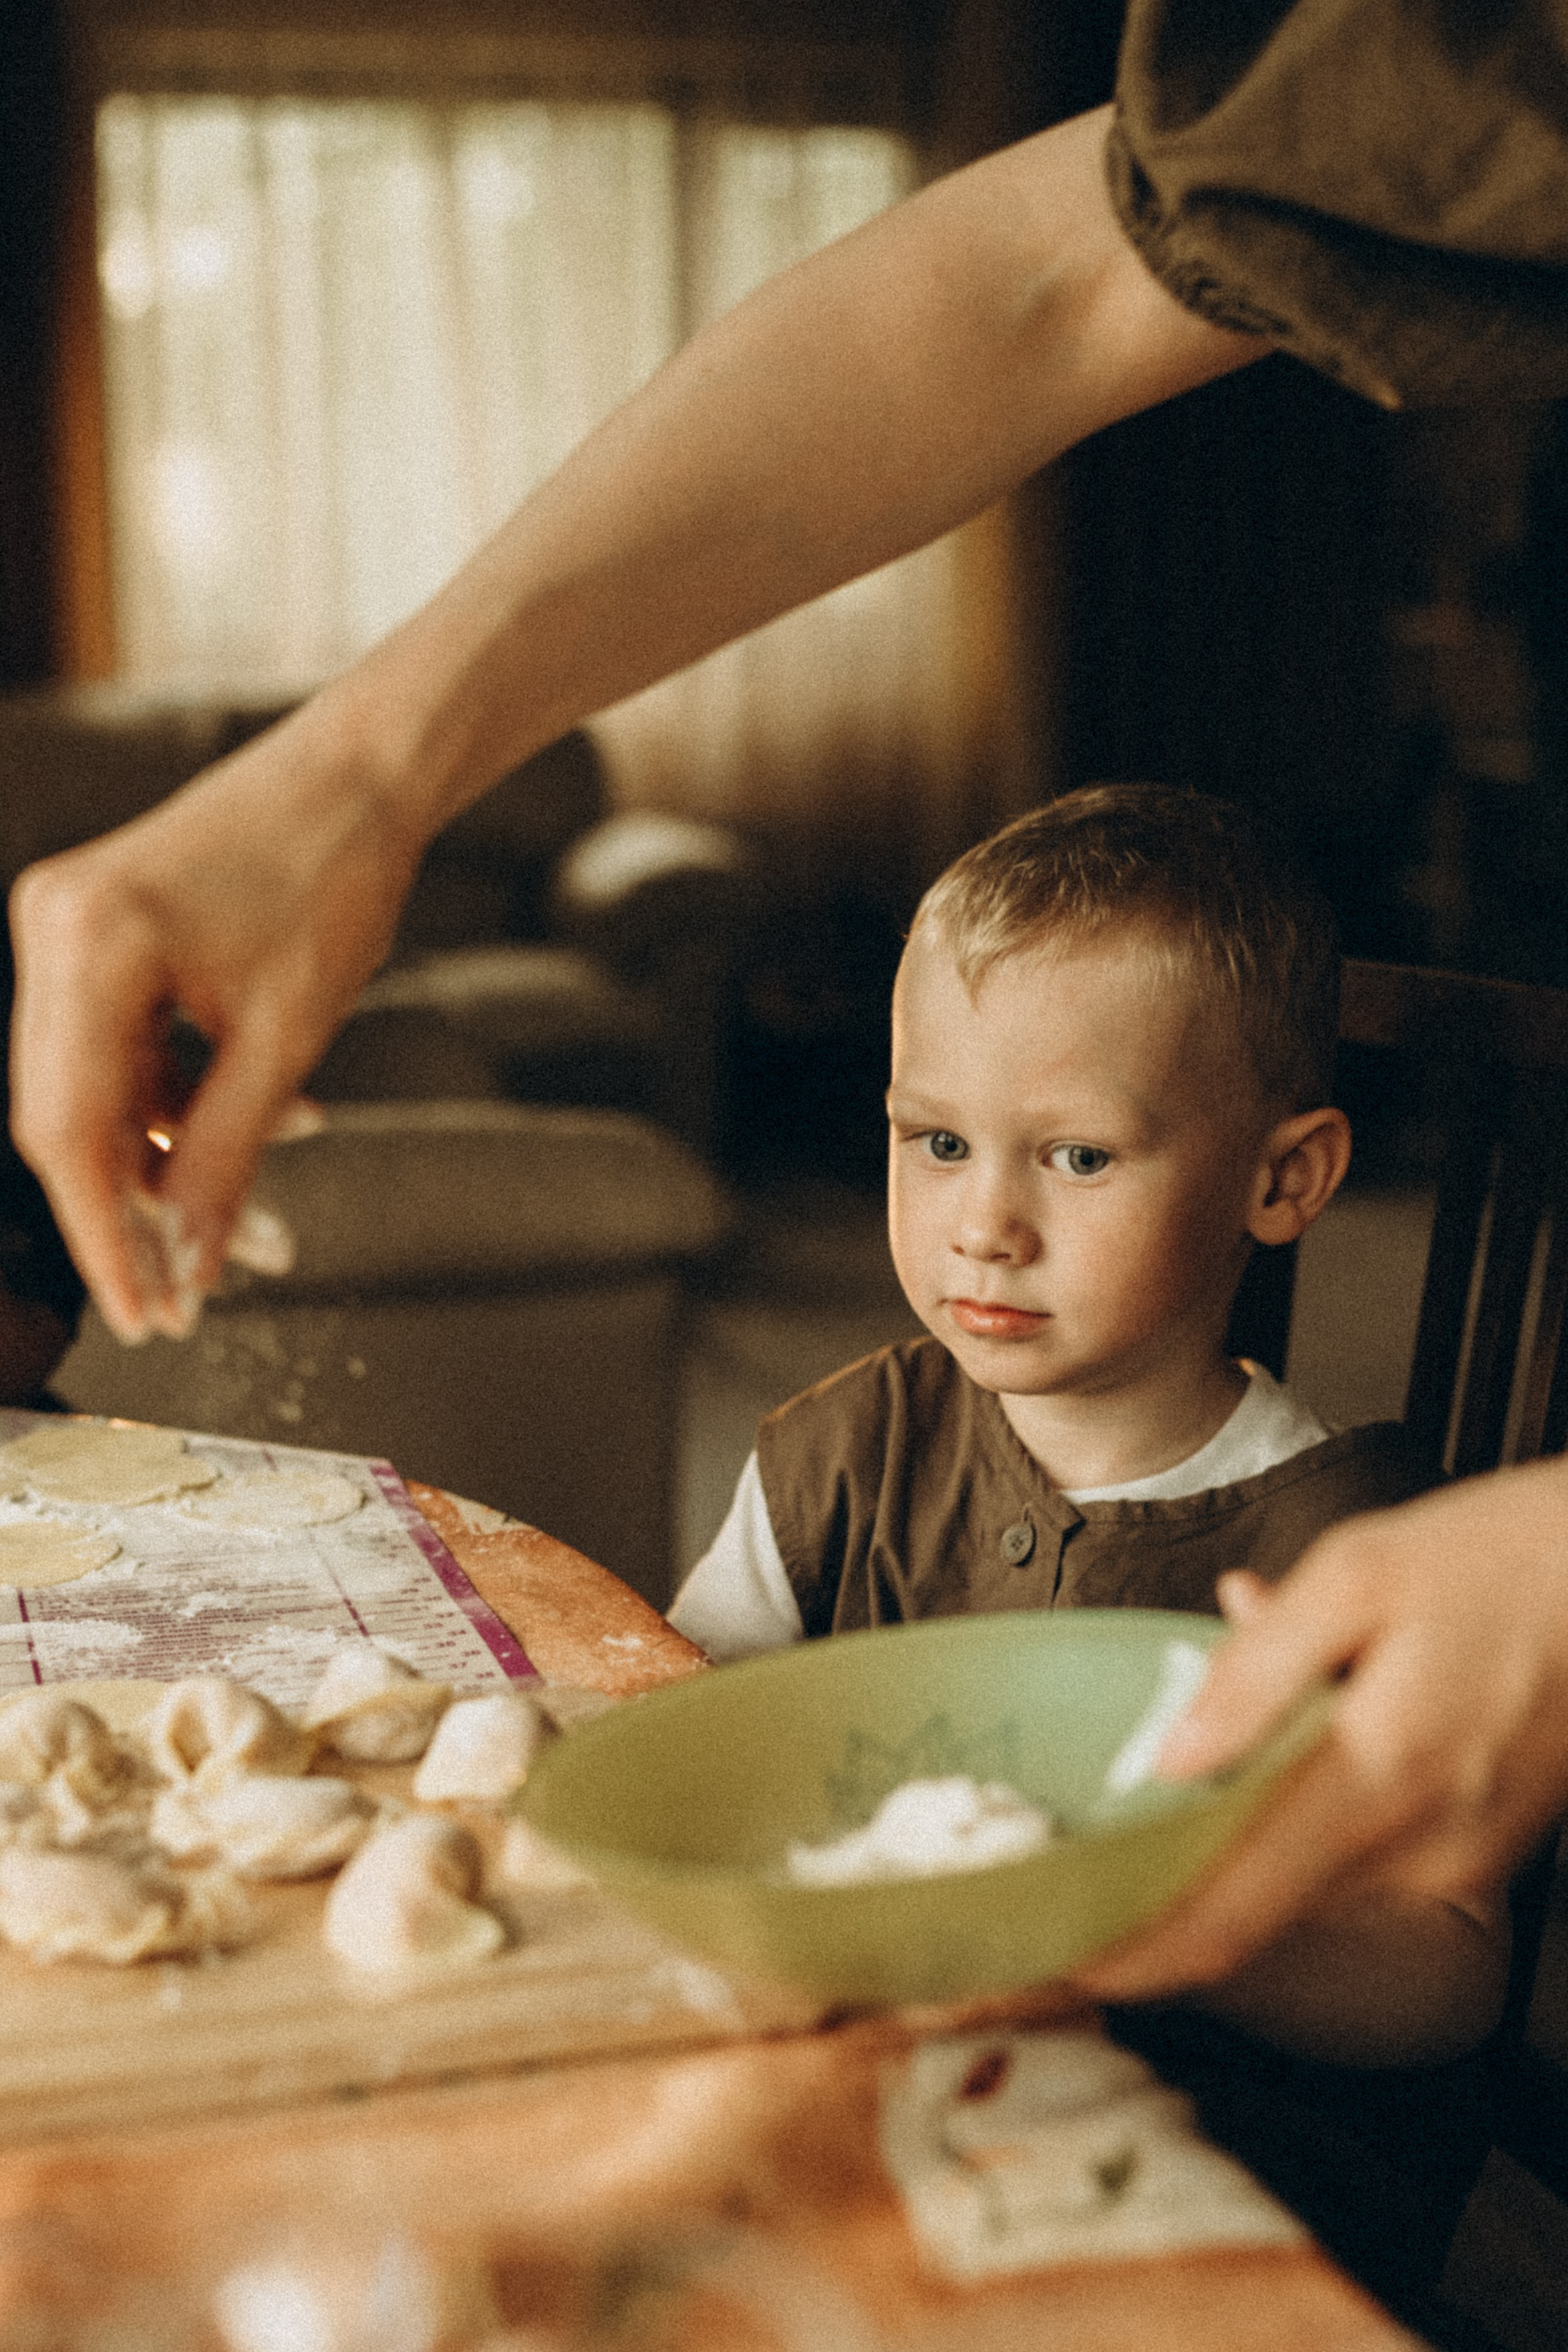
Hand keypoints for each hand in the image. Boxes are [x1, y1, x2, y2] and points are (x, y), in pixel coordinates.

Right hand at [8, 706, 423, 1342]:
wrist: (364, 773)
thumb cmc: (335, 878)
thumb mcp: (287, 1038)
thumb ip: (228, 1158)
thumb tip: (190, 1266)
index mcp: (87, 944)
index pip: (68, 1133)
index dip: (107, 1239)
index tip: (151, 1318)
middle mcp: (53, 929)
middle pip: (68, 1118)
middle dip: (141, 1208)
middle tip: (204, 1290)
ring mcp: (68, 928)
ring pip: (100, 1092)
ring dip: (178, 1155)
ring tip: (273, 1204)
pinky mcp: (100, 935)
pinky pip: (124, 1050)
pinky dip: (187, 1100)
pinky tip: (277, 1118)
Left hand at [1073, 1455, 1567, 1999]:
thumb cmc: (1504, 1555)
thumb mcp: (1357, 1572)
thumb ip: (1257, 1670)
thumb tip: (1172, 1754)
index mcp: (1382, 1777)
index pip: (1233, 1912)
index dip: (1138, 1952)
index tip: (1060, 1962)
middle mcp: (1421, 1846)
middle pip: (1255, 1908)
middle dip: (1160, 1894)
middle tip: (1075, 1859)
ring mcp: (1453, 1860)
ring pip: (1299, 1881)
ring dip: (1226, 1839)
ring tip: (1187, 1746)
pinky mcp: (1471, 1849)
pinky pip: (1350, 1851)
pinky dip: (1292, 1811)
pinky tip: (1284, 1724)